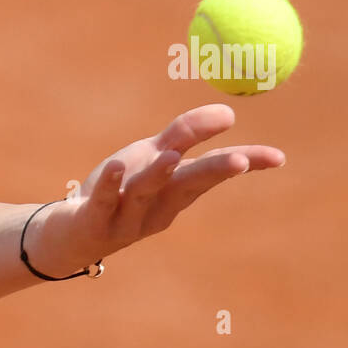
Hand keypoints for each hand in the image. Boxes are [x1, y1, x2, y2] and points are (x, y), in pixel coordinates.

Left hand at [30, 104, 285, 274]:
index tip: (278, 157)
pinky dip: (111, 184)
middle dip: (212, 173)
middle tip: (239, 162)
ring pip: (145, 193)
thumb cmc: (118, 194)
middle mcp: (156, 207)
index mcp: (175, 192)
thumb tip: (229, 112)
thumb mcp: (150, 158)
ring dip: (158, 175)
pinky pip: (104, 202)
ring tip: (170, 156)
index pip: (214, 174)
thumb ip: (184, 135)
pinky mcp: (93, 220)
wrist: (69, 236)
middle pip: (186, 186)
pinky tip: (116, 166)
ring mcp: (125, 216)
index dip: (245, 163)